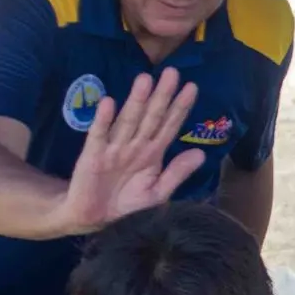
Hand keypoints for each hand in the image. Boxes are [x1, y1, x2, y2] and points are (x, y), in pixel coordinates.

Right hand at [56, 69, 205, 233]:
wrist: (94, 221)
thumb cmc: (127, 205)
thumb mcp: (157, 193)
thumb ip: (177, 174)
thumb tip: (201, 154)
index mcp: (153, 153)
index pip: (169, 126)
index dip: (180, 108)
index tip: (192, 87)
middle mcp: (135, 145)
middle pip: (151, 117)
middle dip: (161, 96)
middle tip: (172, 73)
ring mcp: (114, 148)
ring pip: (128, 120)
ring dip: (136, 101)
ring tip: (145, 80)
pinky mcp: (92, 156)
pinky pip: (99, 135)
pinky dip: (103, 120)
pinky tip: (109, 103)